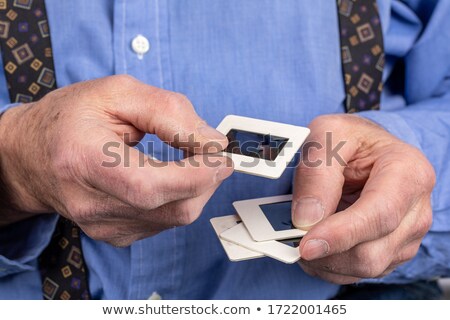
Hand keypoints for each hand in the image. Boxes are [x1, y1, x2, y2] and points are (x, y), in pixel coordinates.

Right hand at [0, 75, 232, 245]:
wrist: (33, 155)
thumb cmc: (72, 119)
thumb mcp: (117, 92)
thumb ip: (169, 111)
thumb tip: (211, 141)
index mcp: (83, 160)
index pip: (148, 186)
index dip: (196, 174)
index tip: (220, 154)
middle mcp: (91, 204)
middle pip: (172, 208)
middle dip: (207, 179)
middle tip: (213, 152)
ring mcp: (103, 226)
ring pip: (176, 217)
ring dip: (196, 187)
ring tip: (188, 160)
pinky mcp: (115, 235)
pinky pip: (166, 222)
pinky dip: (180, 198)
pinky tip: (169, 178)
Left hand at [291, 114, 434, 283]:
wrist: (364, 150)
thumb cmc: (349, 140)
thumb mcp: (327, 134)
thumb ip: (317, 173)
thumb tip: (306, 218)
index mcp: (408, 172)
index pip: (380, 214)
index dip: (342, 234)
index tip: (307, 244)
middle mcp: (414, 209)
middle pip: (373, 251)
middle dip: (327, 251)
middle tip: (291, 239)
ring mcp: (406, 235)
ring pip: (364, 268)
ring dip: (325, 261)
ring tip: (300, 238)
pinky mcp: (391, 252)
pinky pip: (358, 273)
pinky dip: (329, 265)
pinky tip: (315, 245)